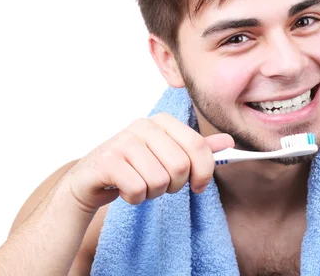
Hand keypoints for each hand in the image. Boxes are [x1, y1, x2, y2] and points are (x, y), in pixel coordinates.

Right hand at [63, 112, 233, 212]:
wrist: (90, 179)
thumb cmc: (134, 166)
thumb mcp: (167, 154)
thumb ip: (197, 148)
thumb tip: (229, 142)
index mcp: (162, 121)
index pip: (198, 146)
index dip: (204, 172)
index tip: (198, 186)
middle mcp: (142, 126)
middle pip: (180, 166)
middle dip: (174, 185)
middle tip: (161, 185)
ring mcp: (123, 141)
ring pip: (159, 181)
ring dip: (152, 193)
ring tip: (140, 184)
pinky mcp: (107, 161)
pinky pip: (137, 190)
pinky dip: (135, 198)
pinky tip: (125, 189)